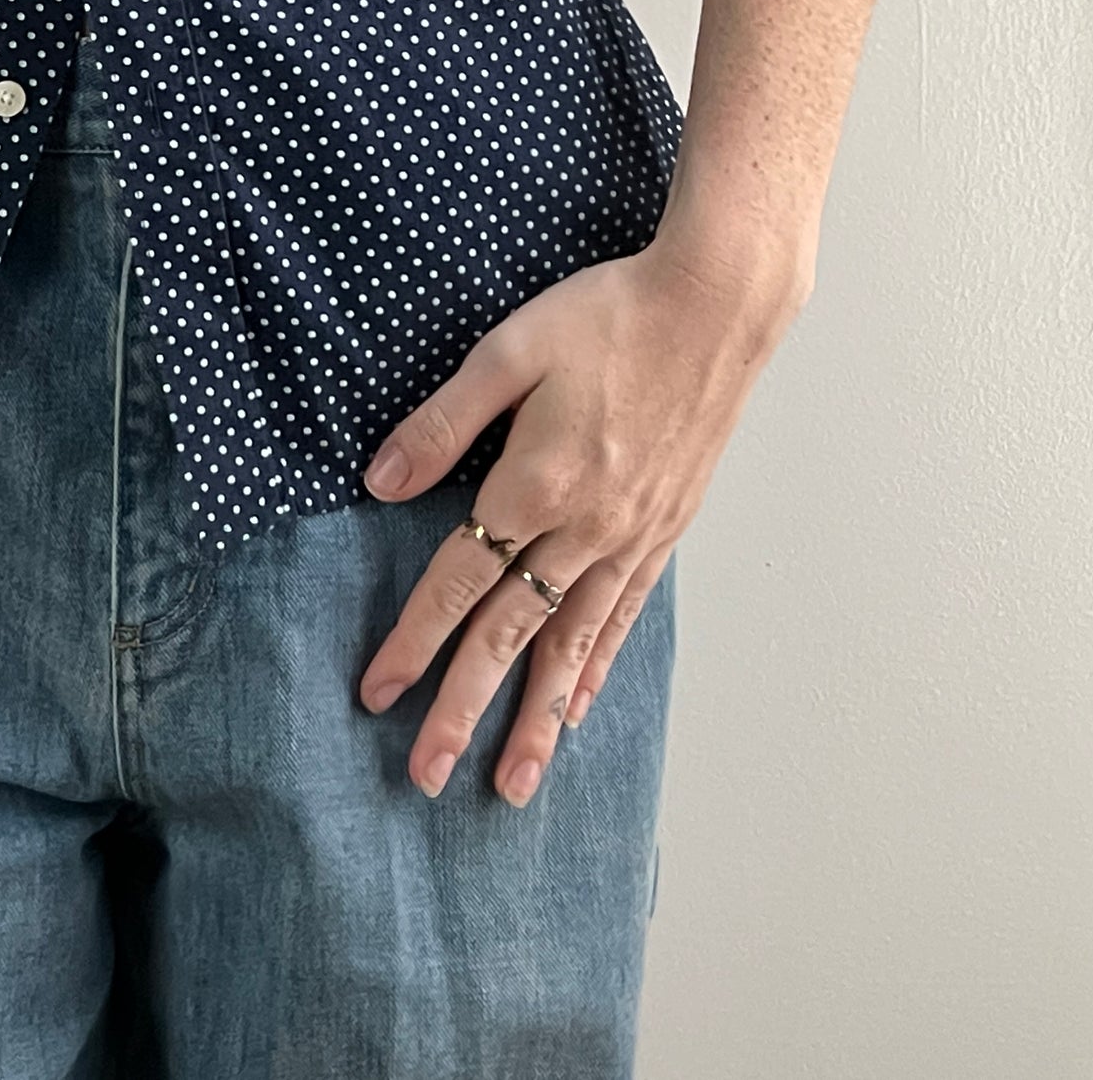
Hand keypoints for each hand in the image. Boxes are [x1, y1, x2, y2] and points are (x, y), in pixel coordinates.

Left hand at [356, 238, 798, 803]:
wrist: (715, 308)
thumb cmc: (607, 316)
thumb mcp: (508, 350)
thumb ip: (444, 422)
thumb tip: (381, 480)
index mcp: (537, 484)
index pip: (457, 581)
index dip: (413, 640)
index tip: (377, 694)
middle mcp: (585, 528)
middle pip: (509, 635)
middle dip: (463, 710)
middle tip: (426, 777)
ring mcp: (630, 536)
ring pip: (571, 645)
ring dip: (534, 718)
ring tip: (510, 784)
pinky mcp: (664, 530)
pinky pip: (622, 616)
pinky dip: (596, 669)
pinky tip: (576, 709)